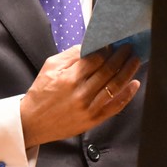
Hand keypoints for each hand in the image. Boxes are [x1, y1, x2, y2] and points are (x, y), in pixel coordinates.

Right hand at [19, 44, 140, 147]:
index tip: (114, 43)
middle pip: (109, 70)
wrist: (32, 123)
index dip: (108, 49)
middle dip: (122, 56)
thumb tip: (90, 45)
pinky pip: (115, 107)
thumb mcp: (50, 67)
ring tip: (135, 60)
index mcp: (70, 77)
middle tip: (129, 47)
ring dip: (128, 71)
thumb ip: (70, 55)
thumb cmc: (40, 93)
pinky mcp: (93, 120)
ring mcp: (88, 108)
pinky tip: (135, 84)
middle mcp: (81, 93)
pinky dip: (127, 95)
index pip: (96, 58)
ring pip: (115, 86)